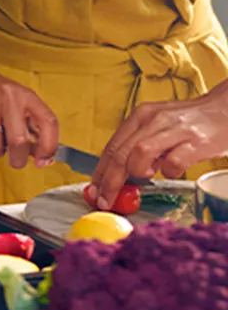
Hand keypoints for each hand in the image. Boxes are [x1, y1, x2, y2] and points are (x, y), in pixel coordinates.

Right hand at [0, 57, 59, 168]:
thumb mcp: (18, 101)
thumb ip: (32, 127)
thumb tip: (43, 158)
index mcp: (26, 95)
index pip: (48, 122)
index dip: (48, 146)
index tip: (42, 160)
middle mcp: (8, 96)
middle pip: (18, 141)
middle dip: (18, 160)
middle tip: (16, 161)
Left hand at [89, 90, 227, 207]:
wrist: (225, 110)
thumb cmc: (190, 122)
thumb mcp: (159, 126)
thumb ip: (140, 142)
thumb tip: (119, 172)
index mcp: (141, 116)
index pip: (112, 146)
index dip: (100, 171)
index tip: (94, 190)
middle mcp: (154, 119)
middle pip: (121, 152)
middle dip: (110, 180)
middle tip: (105, 199)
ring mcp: (175, 130)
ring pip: (140, 152)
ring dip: (139, 171)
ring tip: (150, 173)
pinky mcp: (196, 142)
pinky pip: (173, 162)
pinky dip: (169, 171)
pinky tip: (173, 169)